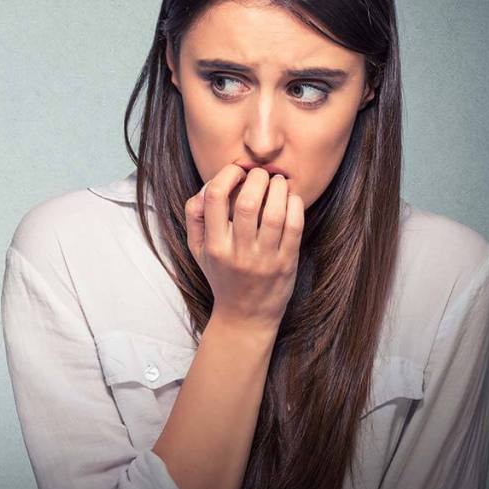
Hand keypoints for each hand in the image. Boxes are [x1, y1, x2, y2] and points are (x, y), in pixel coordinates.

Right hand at [184, 163, 304, 331]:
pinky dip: (294, 205)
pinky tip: (290, 199)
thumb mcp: (197, 250)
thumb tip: (205, 186)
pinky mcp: (286, 263)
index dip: (226, 175)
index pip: (213, 198)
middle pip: (247, 202)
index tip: (236, 172)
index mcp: (213, 245)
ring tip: (277, 181)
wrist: (245, 316)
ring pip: (274, 212)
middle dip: (256, 178)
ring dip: (278, 188)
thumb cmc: (222, 275)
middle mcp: (237, 252)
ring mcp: (263, 259)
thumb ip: (194, 217)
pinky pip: (294, 227)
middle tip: (260, 174)